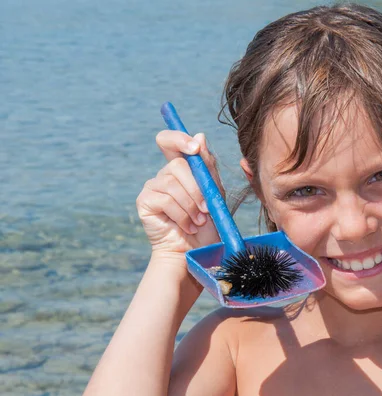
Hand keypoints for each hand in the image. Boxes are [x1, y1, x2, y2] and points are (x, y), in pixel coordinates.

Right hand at [136, 130, 222, 264]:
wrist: (194, 252)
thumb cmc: (207, 225)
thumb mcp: (214, 192)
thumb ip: (207, 167)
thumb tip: (199, 135)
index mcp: (180, 168)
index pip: (170, 140)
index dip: (179, 138)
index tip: (194, 148)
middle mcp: (163, 175)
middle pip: (178, 165)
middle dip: (197, 188)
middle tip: (207, 208)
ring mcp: (152, 187)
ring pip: (173, 184)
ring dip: (192, 205)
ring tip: (199, 222)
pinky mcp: (144, 202)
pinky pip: (165, 199)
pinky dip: (182, 215)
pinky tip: (187, 227)